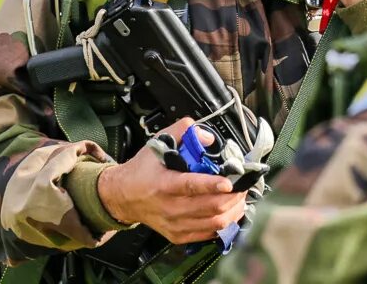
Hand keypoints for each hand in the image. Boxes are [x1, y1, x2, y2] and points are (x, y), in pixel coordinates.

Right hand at [97, 117, 246, 244]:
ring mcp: (175, 224)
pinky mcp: (178, 235)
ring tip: (240, 197)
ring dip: (233, 209)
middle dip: (233, 195)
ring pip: (214, 222)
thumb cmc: (142, 171)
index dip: (212, 184)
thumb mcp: (158, 143)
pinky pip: (209, 233)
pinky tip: (229, 211)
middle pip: (210, 206)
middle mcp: (170, 207)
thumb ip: (183, 132)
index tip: (229, 181)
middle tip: (243, 184)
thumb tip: (208, 138)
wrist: (123, 196)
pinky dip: (225, 222)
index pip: (191, 186)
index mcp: (164, 184)